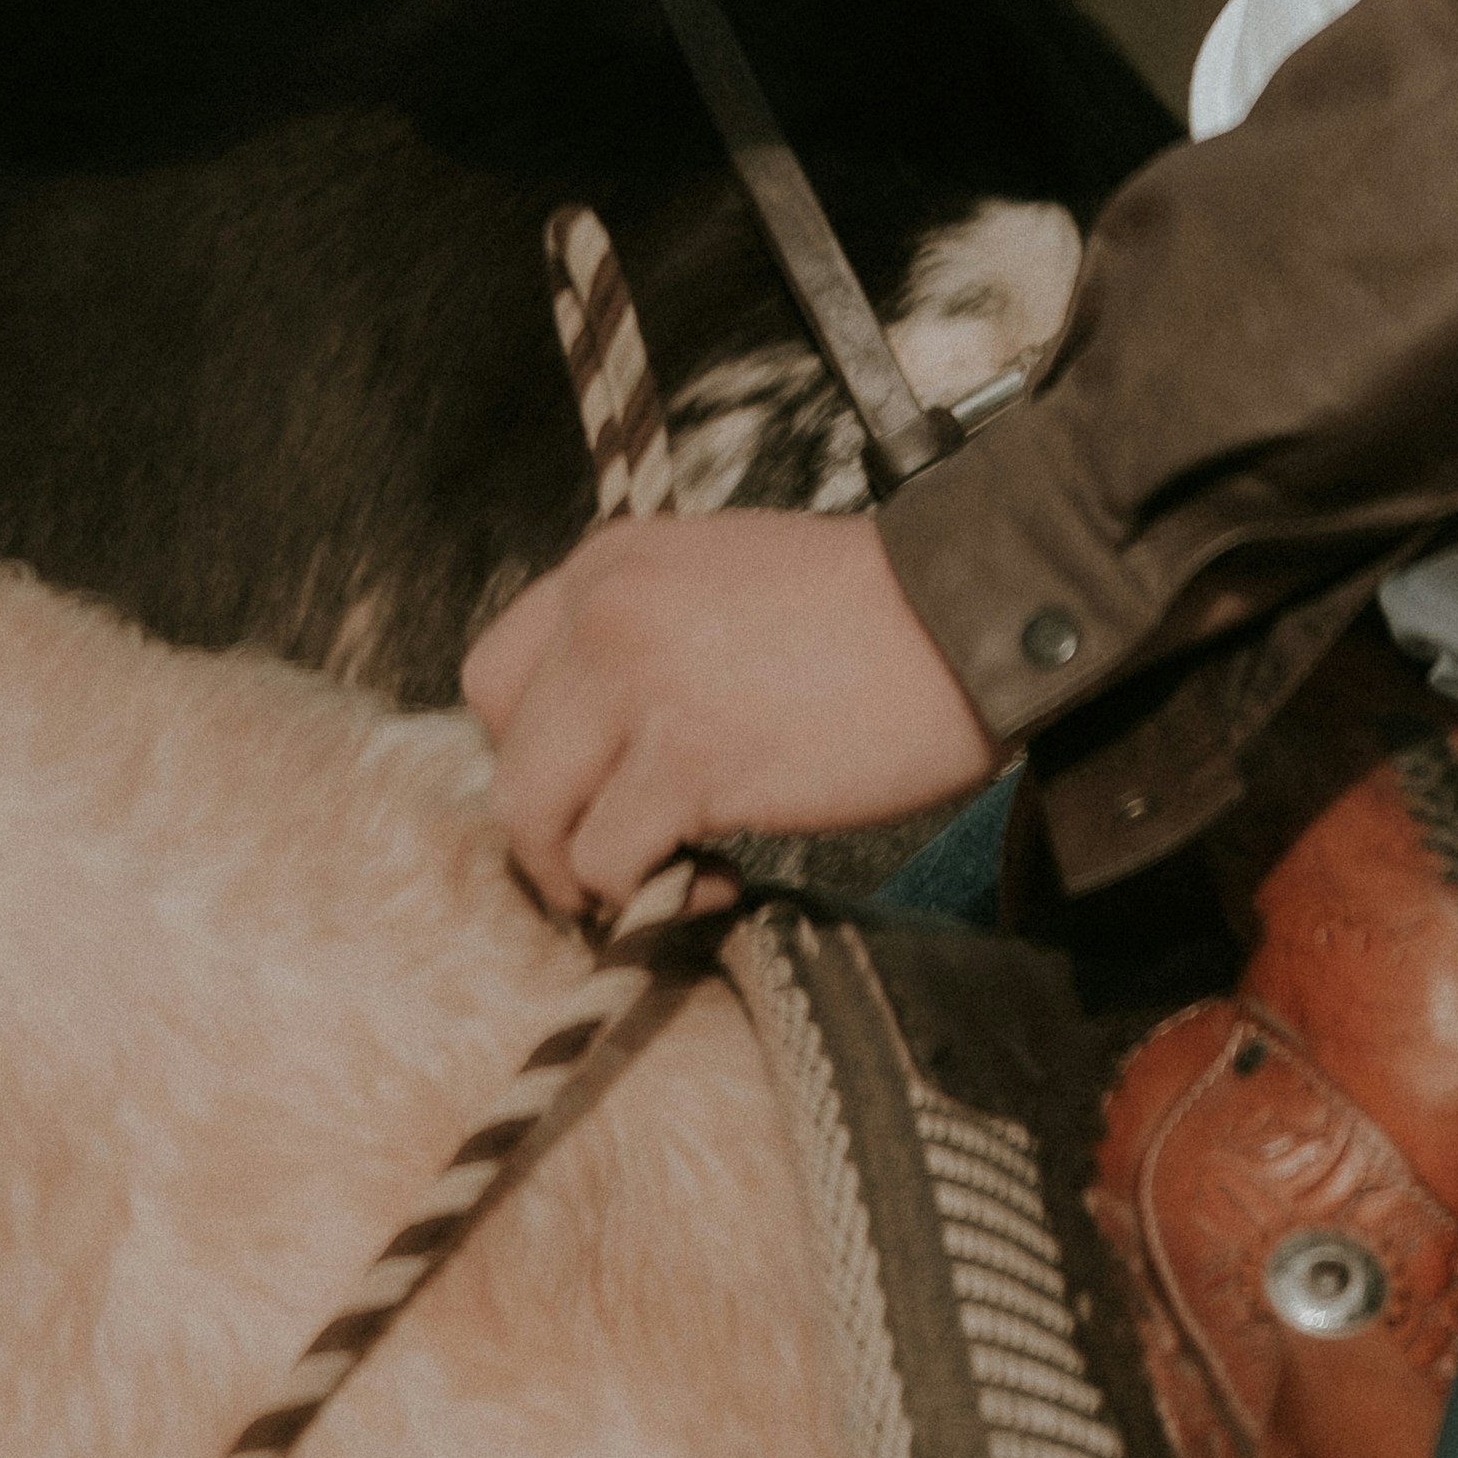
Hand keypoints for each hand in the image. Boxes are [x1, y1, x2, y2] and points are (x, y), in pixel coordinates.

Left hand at [461, 511, 1001, 921]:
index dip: (529, 748)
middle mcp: (602, 614)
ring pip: (534, 815)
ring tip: (660, 877)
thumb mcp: (717, 576)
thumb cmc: (865, 611)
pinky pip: (612, 860)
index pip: (492, 674)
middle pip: (502, 751)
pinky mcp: (691, 762)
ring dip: (586, 870)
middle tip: (611, 855)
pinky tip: (719, 879)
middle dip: (547, 821)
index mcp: (605, 563)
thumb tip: (598, 735)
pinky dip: (654, 894)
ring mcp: (640, 685)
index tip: (586, 786)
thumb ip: (644, 631)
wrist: (965, 618)